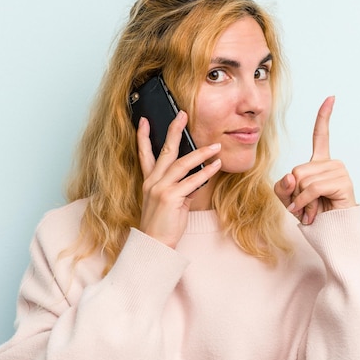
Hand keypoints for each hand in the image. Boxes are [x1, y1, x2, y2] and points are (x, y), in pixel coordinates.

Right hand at [137, 110, 221, 247]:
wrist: (154, 244)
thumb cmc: (163, 224)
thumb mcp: (170, 201)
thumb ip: (180, 186)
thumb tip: (197, 176)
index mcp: (149, 181)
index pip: (144, 154)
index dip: (143, 136)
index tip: (145, 120)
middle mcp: (152, 182)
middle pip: (164, 150)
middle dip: (174, 131)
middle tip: (182, 114)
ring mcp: (160, 188)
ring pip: (182, 164)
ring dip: (201, 153)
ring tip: (216, 147)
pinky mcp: (170, 197)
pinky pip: (192, 181)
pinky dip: (206, 173)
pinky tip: (216, 166)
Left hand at [274, 96, 355, 224]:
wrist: (331, 234)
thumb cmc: (310, 215)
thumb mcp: (288, 198)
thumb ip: (282, 186)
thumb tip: (291, 177)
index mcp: (321, 162)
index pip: (321, 135)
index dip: (324, 117)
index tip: (331, 97)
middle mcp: (332, 163)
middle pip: (297, 169)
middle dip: (294, 192)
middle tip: (305, 206)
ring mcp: (339, 172)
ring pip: (302, 179)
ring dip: (300, 200)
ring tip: (311, 210)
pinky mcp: (343, 183)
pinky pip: (311, 189)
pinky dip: (304, 203)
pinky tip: (310, 214)